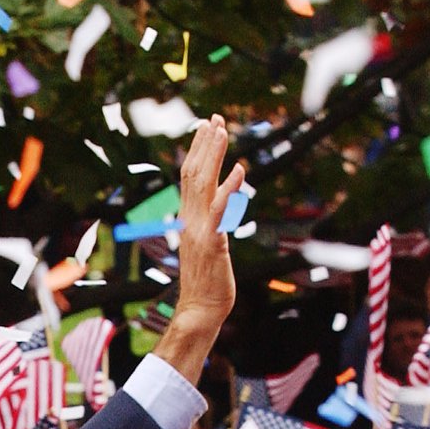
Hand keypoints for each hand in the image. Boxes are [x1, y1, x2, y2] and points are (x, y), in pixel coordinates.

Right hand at [156, 117, 245, 363]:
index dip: (198, 151)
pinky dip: (229, 190)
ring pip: (203, 185)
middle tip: (215, 118)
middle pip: (193, 174)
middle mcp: (190, 220)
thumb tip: (218, 209)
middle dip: (204, 145)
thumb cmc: (207, 283)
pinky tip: (240, 170)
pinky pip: (221, 212)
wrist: (200, 309)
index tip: (207, 127)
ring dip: (213, 156)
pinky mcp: (213, 243)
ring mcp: (200, 230)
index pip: (189, 178)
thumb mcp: (207, 246)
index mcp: (188, 219)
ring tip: (221, 130)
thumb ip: (211, 224)